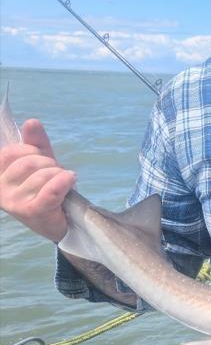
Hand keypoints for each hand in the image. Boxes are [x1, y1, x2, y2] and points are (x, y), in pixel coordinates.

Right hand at [0, 119, 75, 241]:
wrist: (59, 223)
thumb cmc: (46, 190)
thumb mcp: (40, 162)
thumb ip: (35, 143)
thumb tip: (31, 122)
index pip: (11, 152)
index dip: (32, 152)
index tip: (40, 162)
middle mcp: (0, 190)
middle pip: (29, 162)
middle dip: (49, 164)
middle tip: (55, 176)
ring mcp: (14, 202)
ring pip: (43, 174)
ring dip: (59, 175)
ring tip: (61, 185)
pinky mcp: (32, 211)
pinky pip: (51, 190)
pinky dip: (64, 181)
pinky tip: (70, 179)